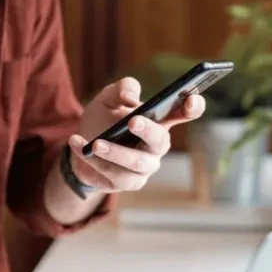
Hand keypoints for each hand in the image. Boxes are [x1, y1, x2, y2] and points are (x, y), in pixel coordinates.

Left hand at [68, 78, 204, 193]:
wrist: (80, 145)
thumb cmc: (102, 119)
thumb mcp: (108, 97)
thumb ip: (122, 88)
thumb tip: (132, 99)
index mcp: (159, 121)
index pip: (184, 113)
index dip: (193, 107)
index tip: (191, 99)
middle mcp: (156, 146)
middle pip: (161, 141)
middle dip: (148, 131)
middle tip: (132, 121)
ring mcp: (144, 167)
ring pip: (136, 164)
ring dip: (116, 153)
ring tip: (96, 143)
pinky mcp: (127, 183)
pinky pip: (113, 174)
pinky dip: (93, 160)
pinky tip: (77, 144)